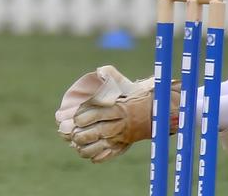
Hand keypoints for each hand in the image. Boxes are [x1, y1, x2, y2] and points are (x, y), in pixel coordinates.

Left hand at [55, 65, 179, 162]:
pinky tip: (89, 152)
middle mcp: (118, 124)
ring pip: (99, 146)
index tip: (75, 118)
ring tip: (77, 145)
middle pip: (95, 132)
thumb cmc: (134, 97)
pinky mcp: (122, 146)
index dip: (81, 118)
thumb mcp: (124, 85)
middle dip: (80, 134)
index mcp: (116, 108)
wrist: (154, 114)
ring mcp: (120, 137)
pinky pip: (107, 155)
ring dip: (85, 148)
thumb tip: (100, 70)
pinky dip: (96, 156)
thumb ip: (110, 76)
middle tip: (73, 133)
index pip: (94, 114)